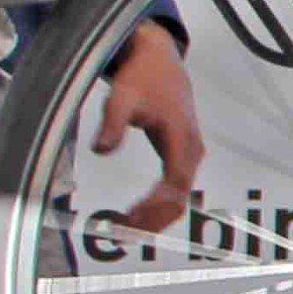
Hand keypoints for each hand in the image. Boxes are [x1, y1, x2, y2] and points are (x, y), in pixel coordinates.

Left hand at [94, 23, 204, 234]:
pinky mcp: (183, 155)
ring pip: (180, 196)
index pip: (174, 183)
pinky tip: (139, 212)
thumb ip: (112, 124)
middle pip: (181, 197)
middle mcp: (192, 150)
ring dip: (157, 215)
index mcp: (181, 138)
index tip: (131, 218)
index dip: (155, 205)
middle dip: (155, 219)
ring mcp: (190, 154)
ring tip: (128, 228)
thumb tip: (100, 150)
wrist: (160, 60)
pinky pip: (176, 188)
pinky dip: (159, 204)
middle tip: (125, 234)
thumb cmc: (144, 77)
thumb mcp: (122, 96)